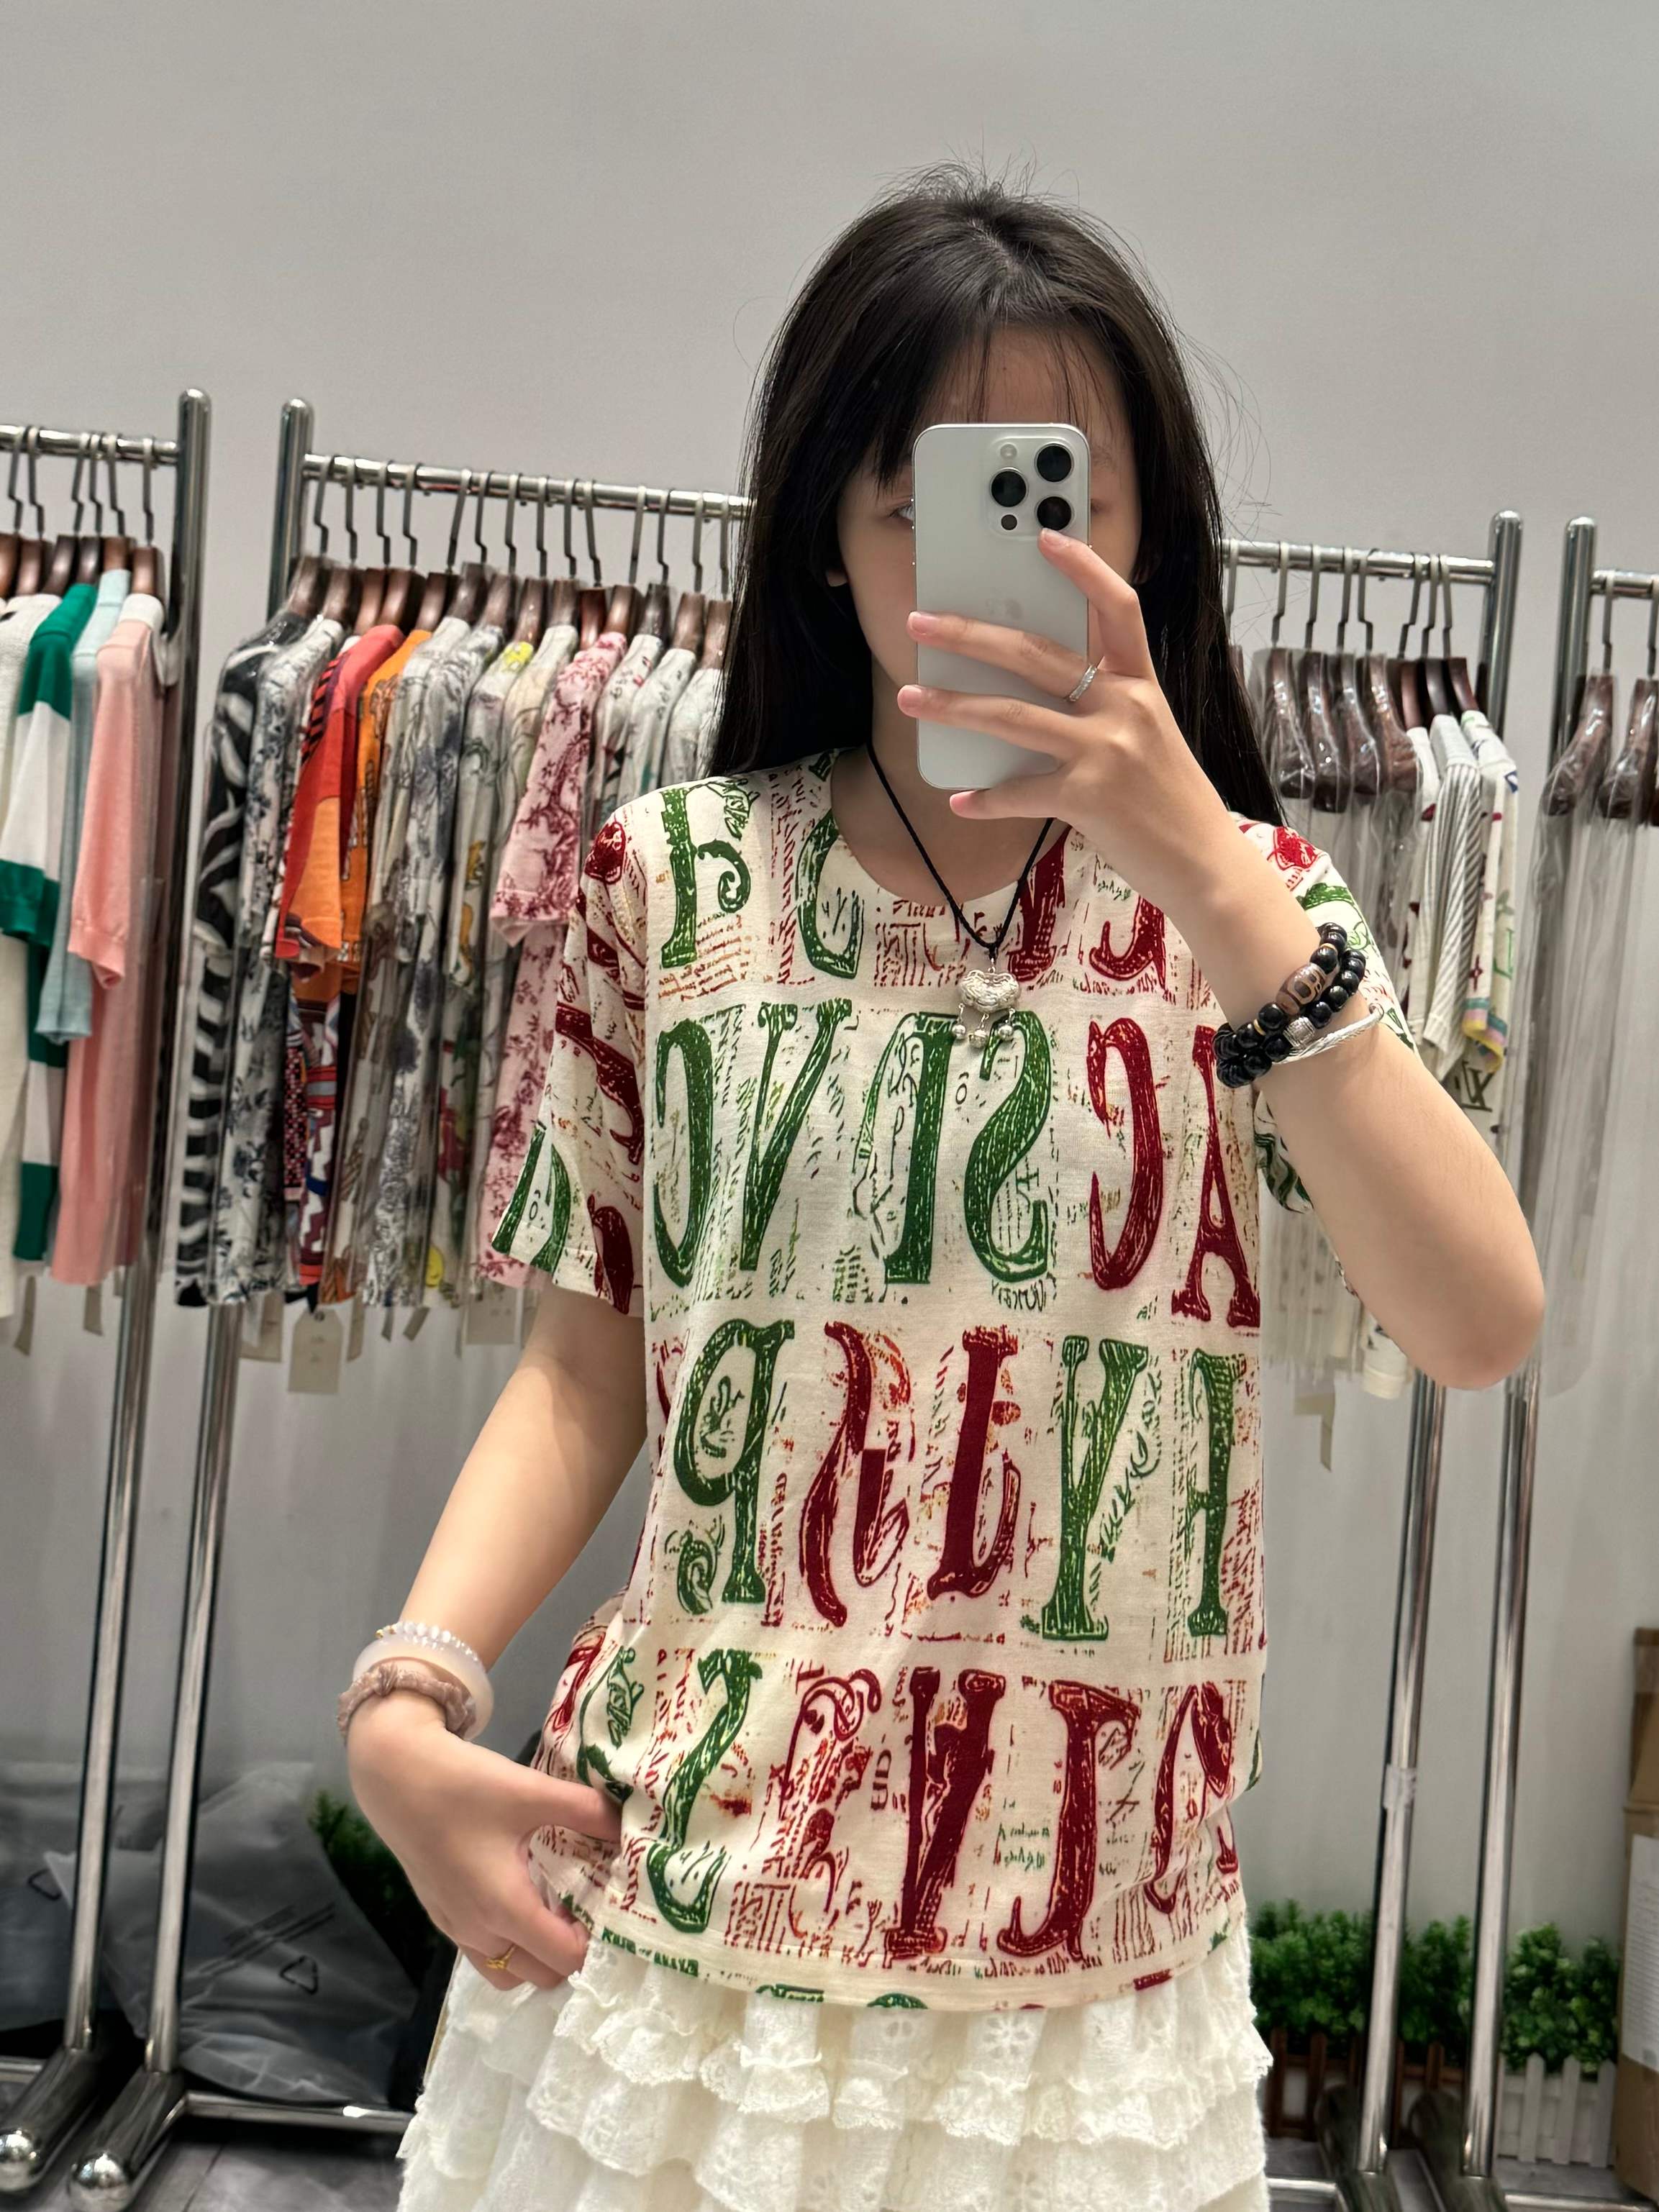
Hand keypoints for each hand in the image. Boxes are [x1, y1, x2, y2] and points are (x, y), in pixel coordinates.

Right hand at [346, 1693, 622, 1992]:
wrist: (395, 1774)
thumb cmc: (465, 1785)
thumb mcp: (531, 1790)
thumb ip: (585, 1811)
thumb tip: (628, 1825)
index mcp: (505, 1908)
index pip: (564, 1960)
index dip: (596, 1944)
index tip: (613, 1911)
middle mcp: (478, 1930)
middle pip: (539, 1975)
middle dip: (571, 1954)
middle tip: (592, 1909)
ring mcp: (454, 1927)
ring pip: (507, 1970)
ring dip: (537, 1956)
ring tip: (558, 1910)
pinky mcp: (440, 1914)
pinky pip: (482, 1952)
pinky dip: (508, 1943)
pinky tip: (521, 1896)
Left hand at [897, 527, 1242, 923]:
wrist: (1203, 860)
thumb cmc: (1169, 799)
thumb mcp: (1148, 735)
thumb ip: (1102, 706)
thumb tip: (1027, 694)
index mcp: (1141, 684)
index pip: (1117, 608)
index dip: (1083, 568)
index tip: (1045, 538)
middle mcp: (1124, 707)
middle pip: (1036, 654)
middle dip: (970, 635)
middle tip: (921, 624)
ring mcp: (1106, 751)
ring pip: (1013, 716)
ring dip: (953, 706)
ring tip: (909, 698)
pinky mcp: (1088, 797)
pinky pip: (1019, 791)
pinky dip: (985, 798)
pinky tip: (961, 800)